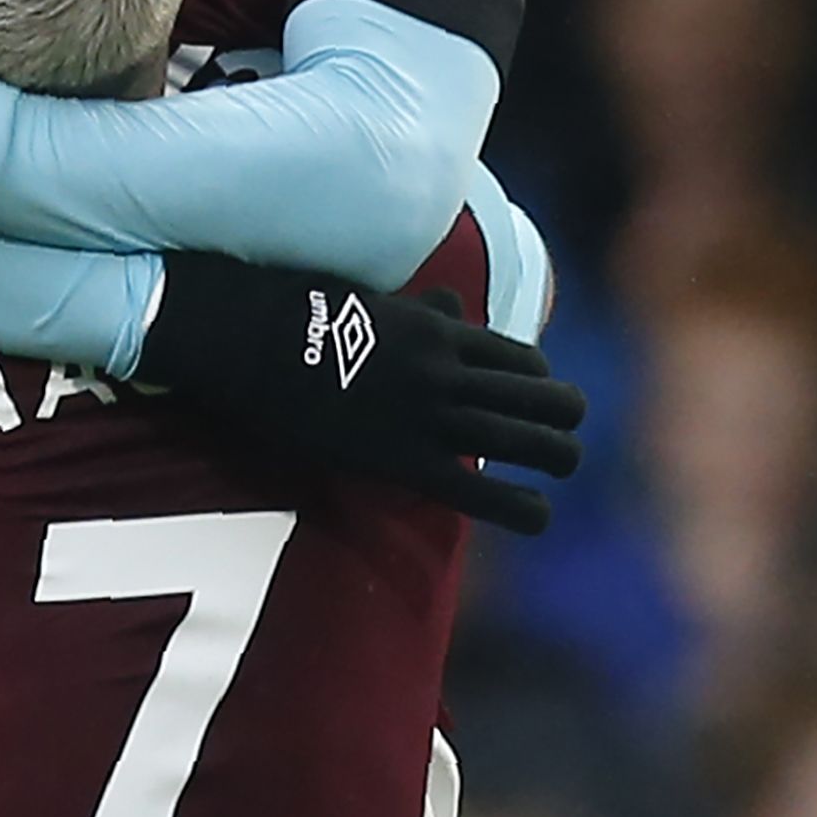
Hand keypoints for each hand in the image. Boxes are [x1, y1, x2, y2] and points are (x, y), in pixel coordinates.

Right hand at [134, 255, 584, 533]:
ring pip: (525, 439)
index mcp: (438, 332)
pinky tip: (539, 516)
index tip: (538, 397)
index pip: (518, 359)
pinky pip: (479, 490)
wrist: (249, 341)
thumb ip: (418, 309)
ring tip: (567, 465)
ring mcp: (429, 416)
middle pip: (539, 396)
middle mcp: (447, 371)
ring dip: (558, 454)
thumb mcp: (368, 299)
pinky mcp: (403, 459)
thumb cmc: (295, 313)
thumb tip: (451, 304)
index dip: (538, 381)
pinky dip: (520, 508)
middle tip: (566, 434)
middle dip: (563, 415)